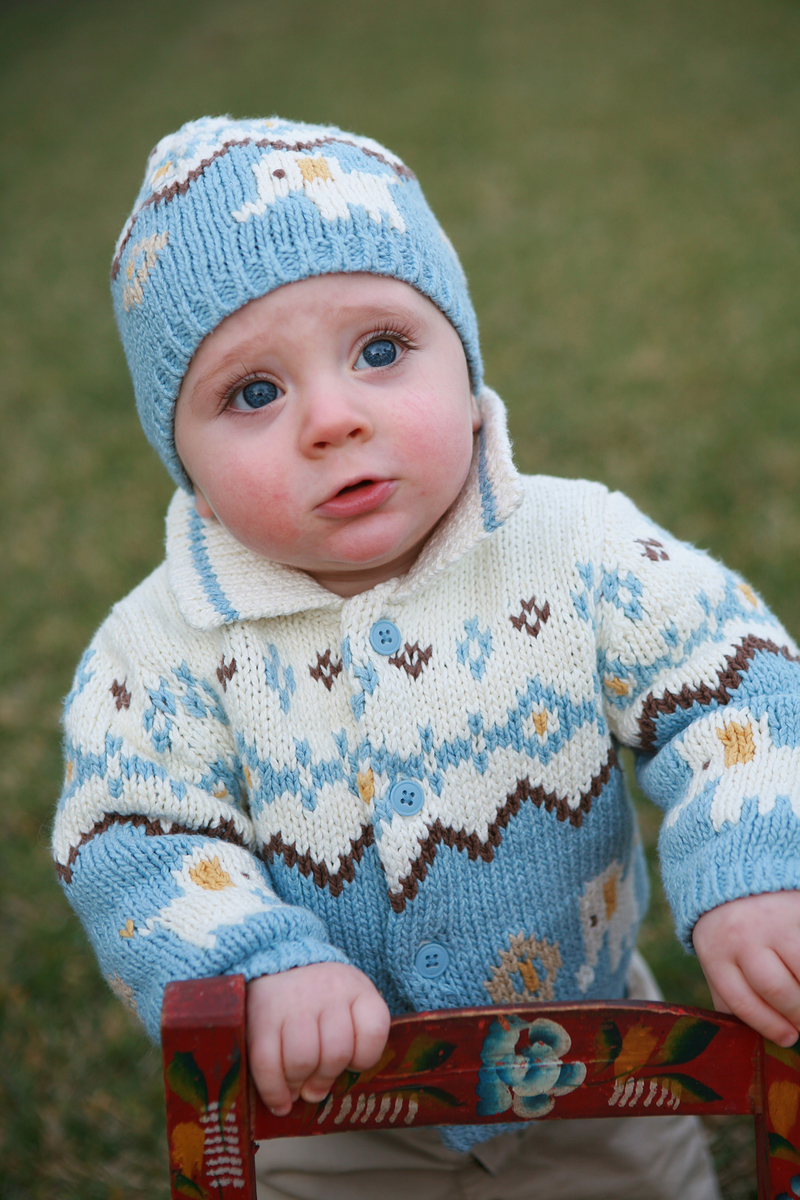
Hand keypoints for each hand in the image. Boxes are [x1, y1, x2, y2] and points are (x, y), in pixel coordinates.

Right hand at [246, 963, 390, 1114]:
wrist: (278, 963)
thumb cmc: (320, 997)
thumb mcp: (348, 1004)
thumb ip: (350, 1042)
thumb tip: (322, 1093)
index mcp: (357, 988)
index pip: (373, 1031)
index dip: (363, 1059)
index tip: (351, 1065)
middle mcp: (328, 990)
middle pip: (336, 1054)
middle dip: (325, 1080)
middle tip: (315, 1087)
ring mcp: (294, 1001)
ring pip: (302, 1061)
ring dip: (298, 1084)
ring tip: (296, 1087)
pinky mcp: (262, 1014)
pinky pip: (267, 1064)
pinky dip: (273, 1091)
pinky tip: (279, 1102)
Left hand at [693, 891, 799, 1046]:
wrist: (735, 871)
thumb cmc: (728, 930)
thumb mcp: (716, 957)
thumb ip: (728, 995)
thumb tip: (749, 1040)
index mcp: (715, 952)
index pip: (742, 1001)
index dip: (769, 1026)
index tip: (787, 1038)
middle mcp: (742, 935)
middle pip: (776, 989)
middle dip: (797, 1015)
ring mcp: (774, 920)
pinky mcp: (799, 910)